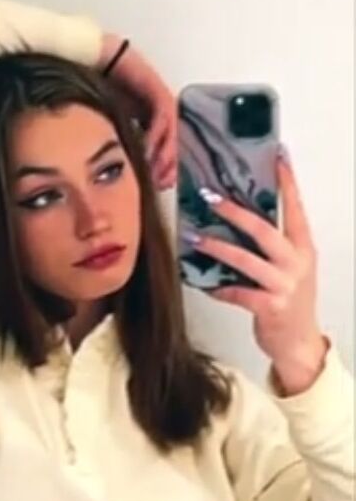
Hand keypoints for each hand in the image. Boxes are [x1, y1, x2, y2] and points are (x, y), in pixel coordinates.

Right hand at [101, 36, 177, 190]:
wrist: (95, 58)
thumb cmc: (99, 89)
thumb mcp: (110, 123)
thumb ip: (118, 141)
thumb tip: (117, 169)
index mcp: (150, 118)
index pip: (165, 147)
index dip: (164, 168)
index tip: (159, 185)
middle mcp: (159, 110)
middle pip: (173, 141)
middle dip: (170, 165)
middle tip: (163, 183)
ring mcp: (160, 99)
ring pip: (172, 131)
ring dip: (166, 153)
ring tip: (157, 171)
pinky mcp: (157, 89)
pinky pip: (163, 115)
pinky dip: (157, 133)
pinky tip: (147, 148)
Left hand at [191, 151, 327, 390]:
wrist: (299, 344)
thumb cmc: (291, 304)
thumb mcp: (291, 270)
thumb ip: (274, 248)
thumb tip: (240, 221)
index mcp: (304, 248)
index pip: (295, 208)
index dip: (287, 182)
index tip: (277, 156)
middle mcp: (296, 263)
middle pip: (263, 229)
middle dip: (234, 211)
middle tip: (210, 197)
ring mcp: (284, 285)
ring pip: (245, 259)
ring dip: (216, 247)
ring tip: (195, 237)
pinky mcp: (270, 307)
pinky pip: (237, 292)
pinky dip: (218, 288)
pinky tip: (204, 284)